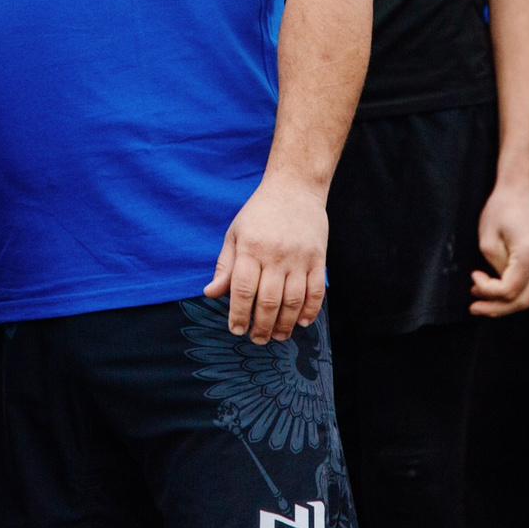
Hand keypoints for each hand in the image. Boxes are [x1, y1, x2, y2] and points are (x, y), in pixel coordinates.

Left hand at [205, 174, 327, 343]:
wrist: (295, 188)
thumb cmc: (259, 213)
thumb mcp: (235, 234)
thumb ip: (225, 266)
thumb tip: (210, 293)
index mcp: (251, 248)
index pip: (242, 290)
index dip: (238, 314)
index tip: (236, 330)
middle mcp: (275, 254)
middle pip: (268, 301)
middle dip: (261, 326)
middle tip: (257, 339)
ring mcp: (299, 257)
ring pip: (293, 301)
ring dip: (285, 325)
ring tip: (277, 336)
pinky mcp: (318, 258)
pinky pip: (316, 291)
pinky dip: (310, 311)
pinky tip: (300, 322)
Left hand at [470, 176, 528, 315]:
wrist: (523, 188)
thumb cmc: (502, 207)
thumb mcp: (488, 239)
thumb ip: (494, 268)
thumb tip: (497, 288)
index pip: (510, 290)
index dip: (488, 291)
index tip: (473, 277)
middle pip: (523, 300)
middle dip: (496, 308)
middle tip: (475, 307)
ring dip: (504, 301)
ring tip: (481, 297)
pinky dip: (514, 289)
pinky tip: (496, 286)